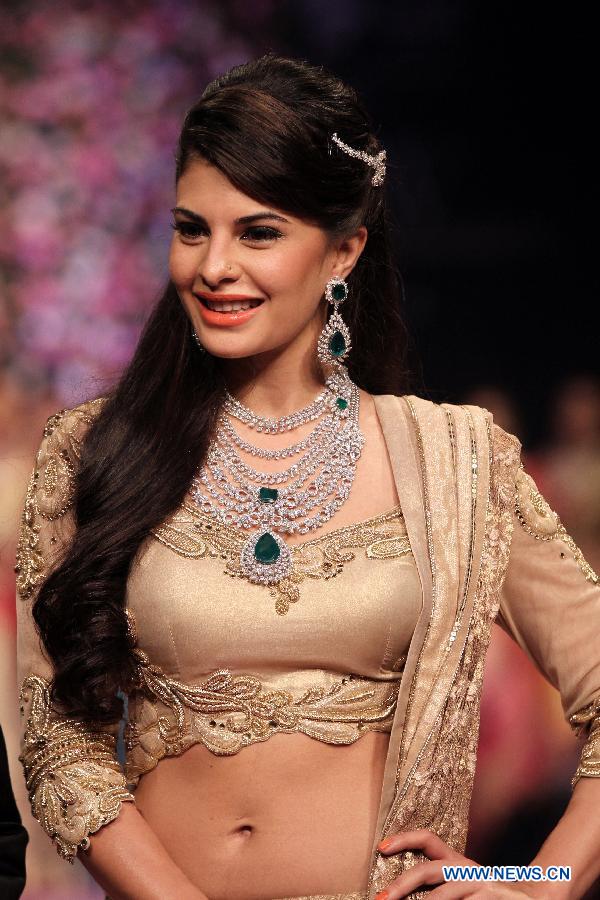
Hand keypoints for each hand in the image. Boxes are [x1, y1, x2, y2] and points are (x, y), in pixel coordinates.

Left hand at [375, 829, 533, 898]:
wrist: (536, 896)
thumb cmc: (491, 894)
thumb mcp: (464, 882)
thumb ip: (440, 886)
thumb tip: (400, 892)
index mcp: (456, 862)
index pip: (427, 840)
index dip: (404, 839)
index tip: (380, 847)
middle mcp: (466, 869)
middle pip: (428, 870)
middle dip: (401, 885)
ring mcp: (480, 885)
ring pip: (444, 895)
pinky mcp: (491, 898)